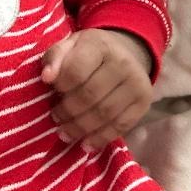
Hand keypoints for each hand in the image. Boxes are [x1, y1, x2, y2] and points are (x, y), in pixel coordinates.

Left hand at [41, 29, 152, 149]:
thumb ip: (55, 57)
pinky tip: (86, 144)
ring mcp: (137, 84)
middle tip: (55, 118)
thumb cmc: (89, 52)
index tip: (52, 91)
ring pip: (105, 114)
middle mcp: (123, 63)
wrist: (125, 53)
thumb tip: (47, 77)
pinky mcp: (144, 103)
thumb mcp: (69, 45)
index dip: (61, 85)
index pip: (76, 70)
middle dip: (68, 111)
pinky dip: (101, 138)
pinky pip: (121, 126)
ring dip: (81, 128)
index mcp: (100, 45)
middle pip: (90, 95)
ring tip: (65, 133)